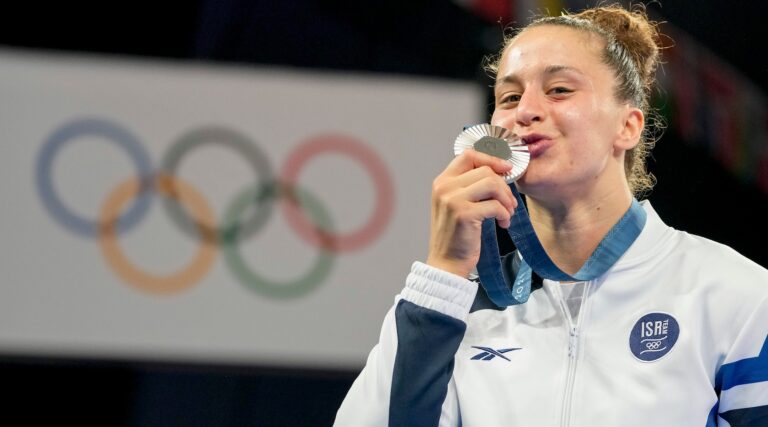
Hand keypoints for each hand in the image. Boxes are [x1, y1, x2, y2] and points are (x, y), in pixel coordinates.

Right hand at [426, 149, 517, 277]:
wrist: (446, 262)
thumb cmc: (456, 235)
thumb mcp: (456, 204)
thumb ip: (469, 186)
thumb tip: (498, 170)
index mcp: (442, 182)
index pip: (468, 155)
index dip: (490, 159)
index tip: (506, 170)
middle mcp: (444, 187)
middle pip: (485, 170)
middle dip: (504, 186)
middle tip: (509, 203)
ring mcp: (452, 200)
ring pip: (492, 184)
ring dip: (506, 199)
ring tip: (507, 213)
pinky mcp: (464, 214)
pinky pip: (495, 205)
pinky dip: (505, 214)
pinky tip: (503, 224)